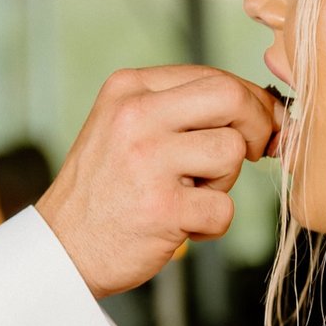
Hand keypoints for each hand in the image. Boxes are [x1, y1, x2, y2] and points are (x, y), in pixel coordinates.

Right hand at [36, 67, 283, 296]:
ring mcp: (147, 161)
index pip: (213, 76)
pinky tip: (179, 227)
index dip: (250, 101)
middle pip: (231, 98)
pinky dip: (211, 225)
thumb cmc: (107, 190)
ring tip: (189, 195)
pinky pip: (223, 208)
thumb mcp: (126, 127)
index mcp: (128, 89)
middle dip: (257, 125)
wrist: (62, 249)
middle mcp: (135, 116)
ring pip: (231, 152)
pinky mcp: (162, 208)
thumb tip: (264, 108)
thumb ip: (181, 109)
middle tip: (254, 152)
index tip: (261, 125)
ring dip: (224, 181)